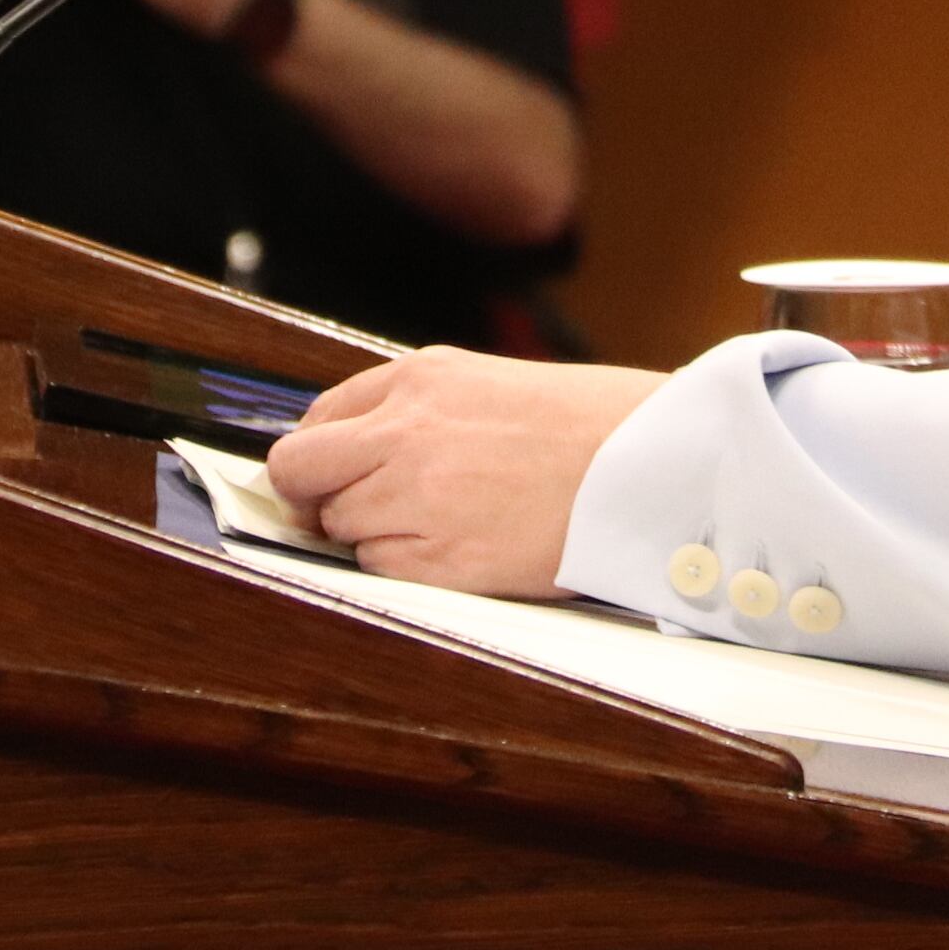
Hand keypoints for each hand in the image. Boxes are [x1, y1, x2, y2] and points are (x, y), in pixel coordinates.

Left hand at [264, 345, 667, 595]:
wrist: (649, 464)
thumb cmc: (582, 424)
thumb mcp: (484, 383)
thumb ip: (411, 408)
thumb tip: (346, 451)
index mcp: (416, 380)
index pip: (316, 420)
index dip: (315, 457)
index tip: (322, 477)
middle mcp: (404, 433)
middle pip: (300, 472)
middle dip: (308, 497)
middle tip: (335, 513)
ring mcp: (417, 497)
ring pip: (340, 526)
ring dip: (369, 533)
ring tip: (441, 522)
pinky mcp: (441, 559)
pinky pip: (380, 569)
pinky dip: (403, 566)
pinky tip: (458, 546)